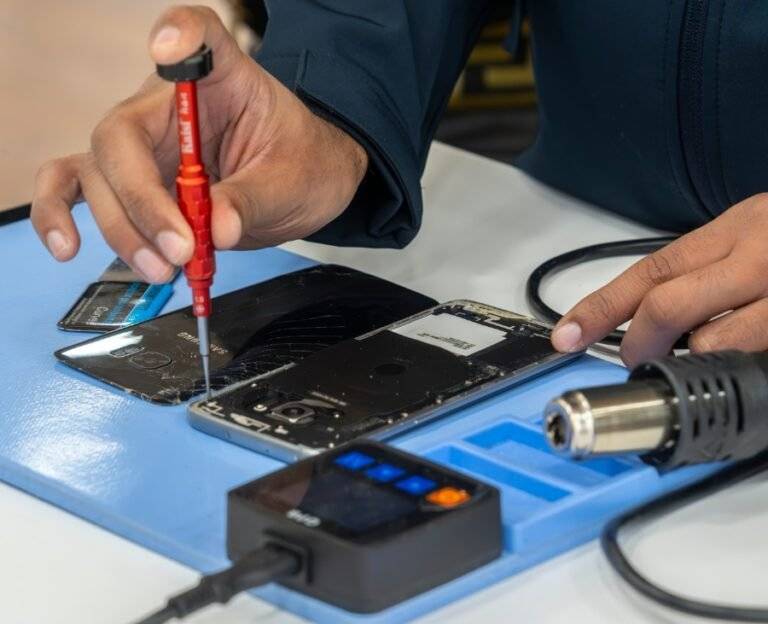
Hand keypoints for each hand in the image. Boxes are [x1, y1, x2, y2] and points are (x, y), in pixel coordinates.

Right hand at [31, 6, 367, 282]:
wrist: (304, 186)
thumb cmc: (301, 165)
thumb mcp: (293, 180)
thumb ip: (253, 199)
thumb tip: (214, 229)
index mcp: (220, 80)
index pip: (198, 37)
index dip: (179, 36)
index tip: (171, 50)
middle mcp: (167, 105)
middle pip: (121, 139)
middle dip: (143, 204)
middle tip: (181, 249)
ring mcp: (144, 145)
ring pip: (98, 178)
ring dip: (122, 230)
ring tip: (162, 268)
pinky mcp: (132, 183)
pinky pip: (75, 190)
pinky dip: (59, 216)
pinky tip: (66, 247)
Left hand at [551, 193, 767, 366]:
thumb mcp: (754, 239)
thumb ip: (701, 270)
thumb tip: (645, 313)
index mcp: (733, 230)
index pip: (649, 270)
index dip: (598, 308)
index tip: (566, 334)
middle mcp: (755, 257)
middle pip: (665, 307)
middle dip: (638, 344)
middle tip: (638, 359)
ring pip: (710, 341)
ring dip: (690, 360)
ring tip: (700, 358)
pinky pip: (748, 357)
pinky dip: (730, 364)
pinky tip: (738, 355)